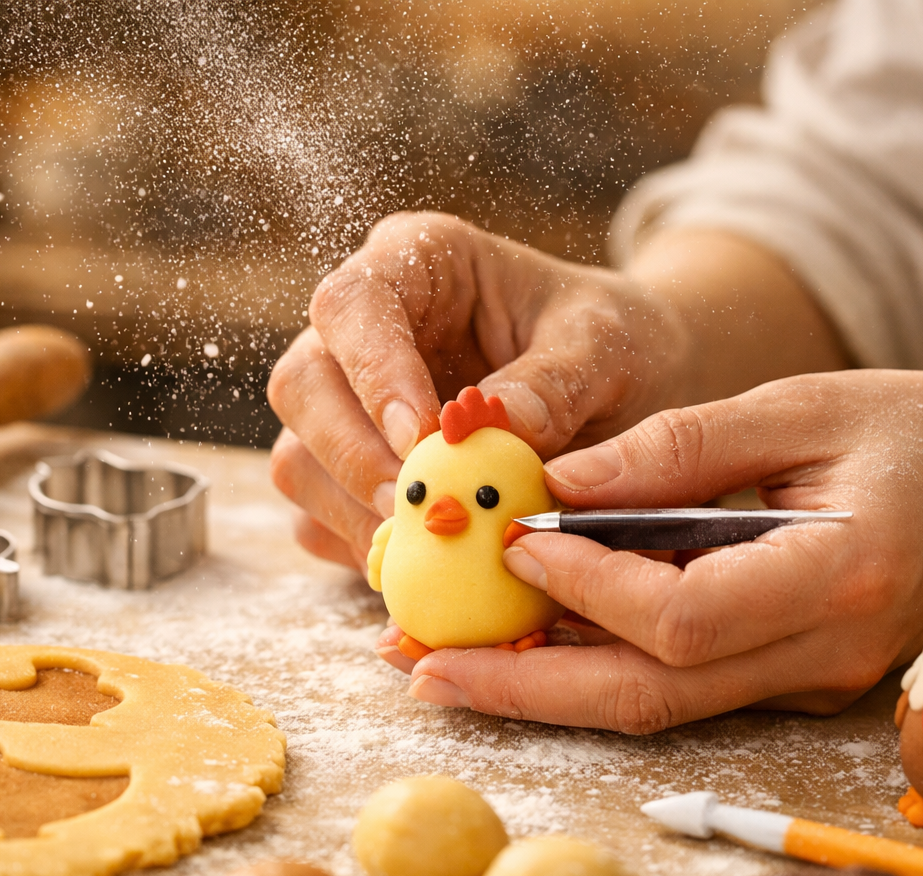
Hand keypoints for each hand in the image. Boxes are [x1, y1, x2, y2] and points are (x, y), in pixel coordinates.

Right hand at [267, 214, 840, 570]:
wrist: (624, 387)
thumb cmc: (611, 342)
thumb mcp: (605, 346)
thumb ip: (554, 383)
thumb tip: (496, 436)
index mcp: (416, 261)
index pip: (353, 304)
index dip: (372, 372)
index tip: (419, 436)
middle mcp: (360, 331)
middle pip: (303, 385)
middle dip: (353, 456)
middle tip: (421, 509)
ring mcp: (344, 406)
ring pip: (298, 460)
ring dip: (353, 514)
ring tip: (429, 547)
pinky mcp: (348, 476)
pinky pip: (319, 520)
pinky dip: (363, 550)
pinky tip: (423, 566)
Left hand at [400, 370, 922, 731]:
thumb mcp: (809, 405)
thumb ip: (685, 446)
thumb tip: (559, 483)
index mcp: (838, 580)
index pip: (681, 615)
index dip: (581, 586)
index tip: (505, 540)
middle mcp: (819, 657)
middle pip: (647, 697)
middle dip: (522, 686)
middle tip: (413, 663)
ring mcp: (806, 683)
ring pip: (652, 704)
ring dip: (538, 688)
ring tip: (433, 659)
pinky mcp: (787, 680)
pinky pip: (675, 684)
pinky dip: (590, 666)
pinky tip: (517, 642)